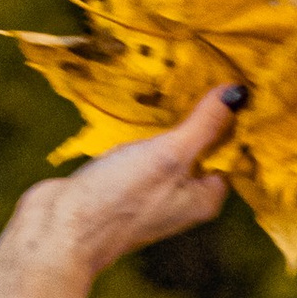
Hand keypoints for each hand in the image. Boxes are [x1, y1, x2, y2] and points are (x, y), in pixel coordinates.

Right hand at [0, 83, 242, 297]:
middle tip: (199, 66)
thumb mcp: (170, 155)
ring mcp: (150, 190)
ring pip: (168, 144)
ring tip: (170, 74)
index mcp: (204, 197)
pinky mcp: (121, 182)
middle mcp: (182, 196)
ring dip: (167, 116)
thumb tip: (238, 93)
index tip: (230, 76)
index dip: (232, 115)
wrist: (57, 231)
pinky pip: (140, 146)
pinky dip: (140, 126)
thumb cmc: (118, 200)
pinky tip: (136, 102)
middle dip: (198, 111)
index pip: (232, 149)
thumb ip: (205, 125)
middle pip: (200, 145)